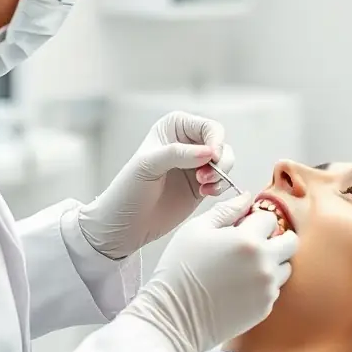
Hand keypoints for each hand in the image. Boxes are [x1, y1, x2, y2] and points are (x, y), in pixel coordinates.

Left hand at [79, 111, 236, 260]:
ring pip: (226, 162)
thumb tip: (209, 152)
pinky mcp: (202, 186)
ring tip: (203, 186)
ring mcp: (196, 165)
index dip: (215, 140)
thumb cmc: (129, 190)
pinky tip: (205, 193)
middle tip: (204, 177)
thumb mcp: (149, 165)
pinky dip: (220, 187)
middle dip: (220, 160)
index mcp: (174, 128)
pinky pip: (223, 181)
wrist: (125, 225)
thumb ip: (178, 154)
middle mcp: (187, 143)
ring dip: (221, 174)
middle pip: (221, 144)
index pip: (208, 127)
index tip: (212, 157)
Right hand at [123, 195, 298, 351]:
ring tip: (244, 267)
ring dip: (272, 261)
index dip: (254, 219)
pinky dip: (263, 283)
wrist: (175, 317)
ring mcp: (267, 288)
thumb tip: (247, 198)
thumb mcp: (196, 230)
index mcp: (247, 240)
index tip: (242, 227)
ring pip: (285, 266)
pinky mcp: (266, 308)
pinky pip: (274, 288)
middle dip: (275, 237)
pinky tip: (239, 285)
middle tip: (253, 243)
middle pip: (290, 241)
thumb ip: (226, 210)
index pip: (269, 217)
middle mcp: (264, 263)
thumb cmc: (179, 270)